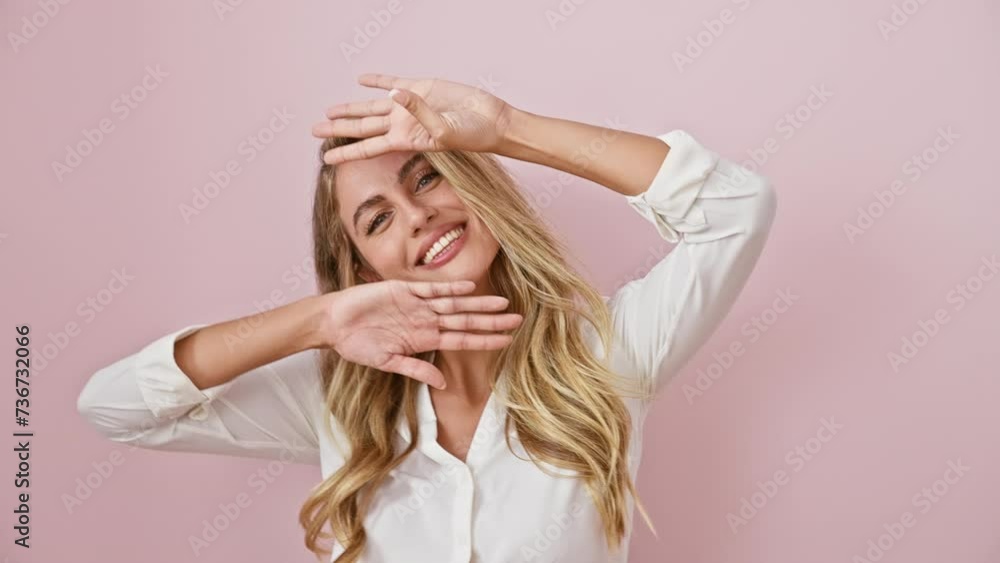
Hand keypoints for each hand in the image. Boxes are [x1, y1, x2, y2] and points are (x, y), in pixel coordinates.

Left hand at [312, 73, 513, 164]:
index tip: (324, 159)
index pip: (367, 147)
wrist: (490, 120)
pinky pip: (392, 82)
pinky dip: (376, 81)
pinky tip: (361, 79)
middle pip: (362, 127)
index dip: (345, 152)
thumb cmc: (471, 134)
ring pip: (371, 106)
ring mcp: (409, 105)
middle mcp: (402, 124)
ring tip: (329, 110)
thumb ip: (418, 112)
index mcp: (404, 139)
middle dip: (337, 129)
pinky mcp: (421, 86)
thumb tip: (394, 94)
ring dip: (350, 108)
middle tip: (314, 129)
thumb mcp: (443, 130)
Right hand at [321, 279, 521, 388]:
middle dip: (491, 321)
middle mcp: (426, 322)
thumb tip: (442, 383)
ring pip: (454, 304)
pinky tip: (469, 287)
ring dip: (478, 304)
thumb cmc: (357, 345)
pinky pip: (431, 289)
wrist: (334, 322)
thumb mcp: (387, 362)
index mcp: (424, 340)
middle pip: (465, 321)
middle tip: (518, 319)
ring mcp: (417, 305)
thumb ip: (415, 370)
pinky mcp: (404, 290)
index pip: (462, 341)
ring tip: (502, 303)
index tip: (508, 342)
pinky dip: (450, 288)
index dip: (485, 341)